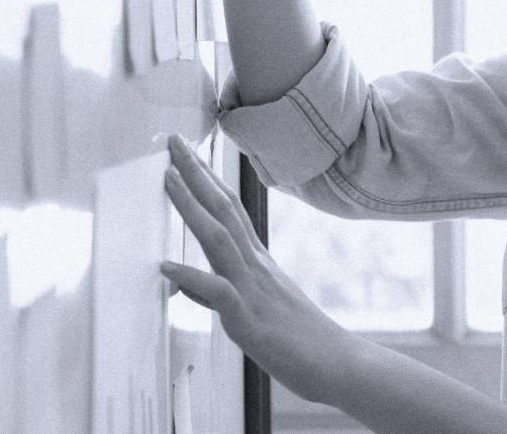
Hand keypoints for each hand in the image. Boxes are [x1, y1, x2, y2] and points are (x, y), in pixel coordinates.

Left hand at [160, 134, 343, 401]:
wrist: (341, 365)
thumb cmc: (302, 342)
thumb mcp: (255, 312)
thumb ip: (220, 293)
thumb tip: (185, 283)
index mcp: (258, 262)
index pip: (230, 210)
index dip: (207, 180)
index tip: (187, 154)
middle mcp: (255, 266)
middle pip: (223, 210)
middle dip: (196, 174)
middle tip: (173, 141)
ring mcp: (253, 290)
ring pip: (219, 239)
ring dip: (192, 207)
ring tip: (168, 178)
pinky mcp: (250, 320)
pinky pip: (218, 293)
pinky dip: (191, 277)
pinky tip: (165, 265)